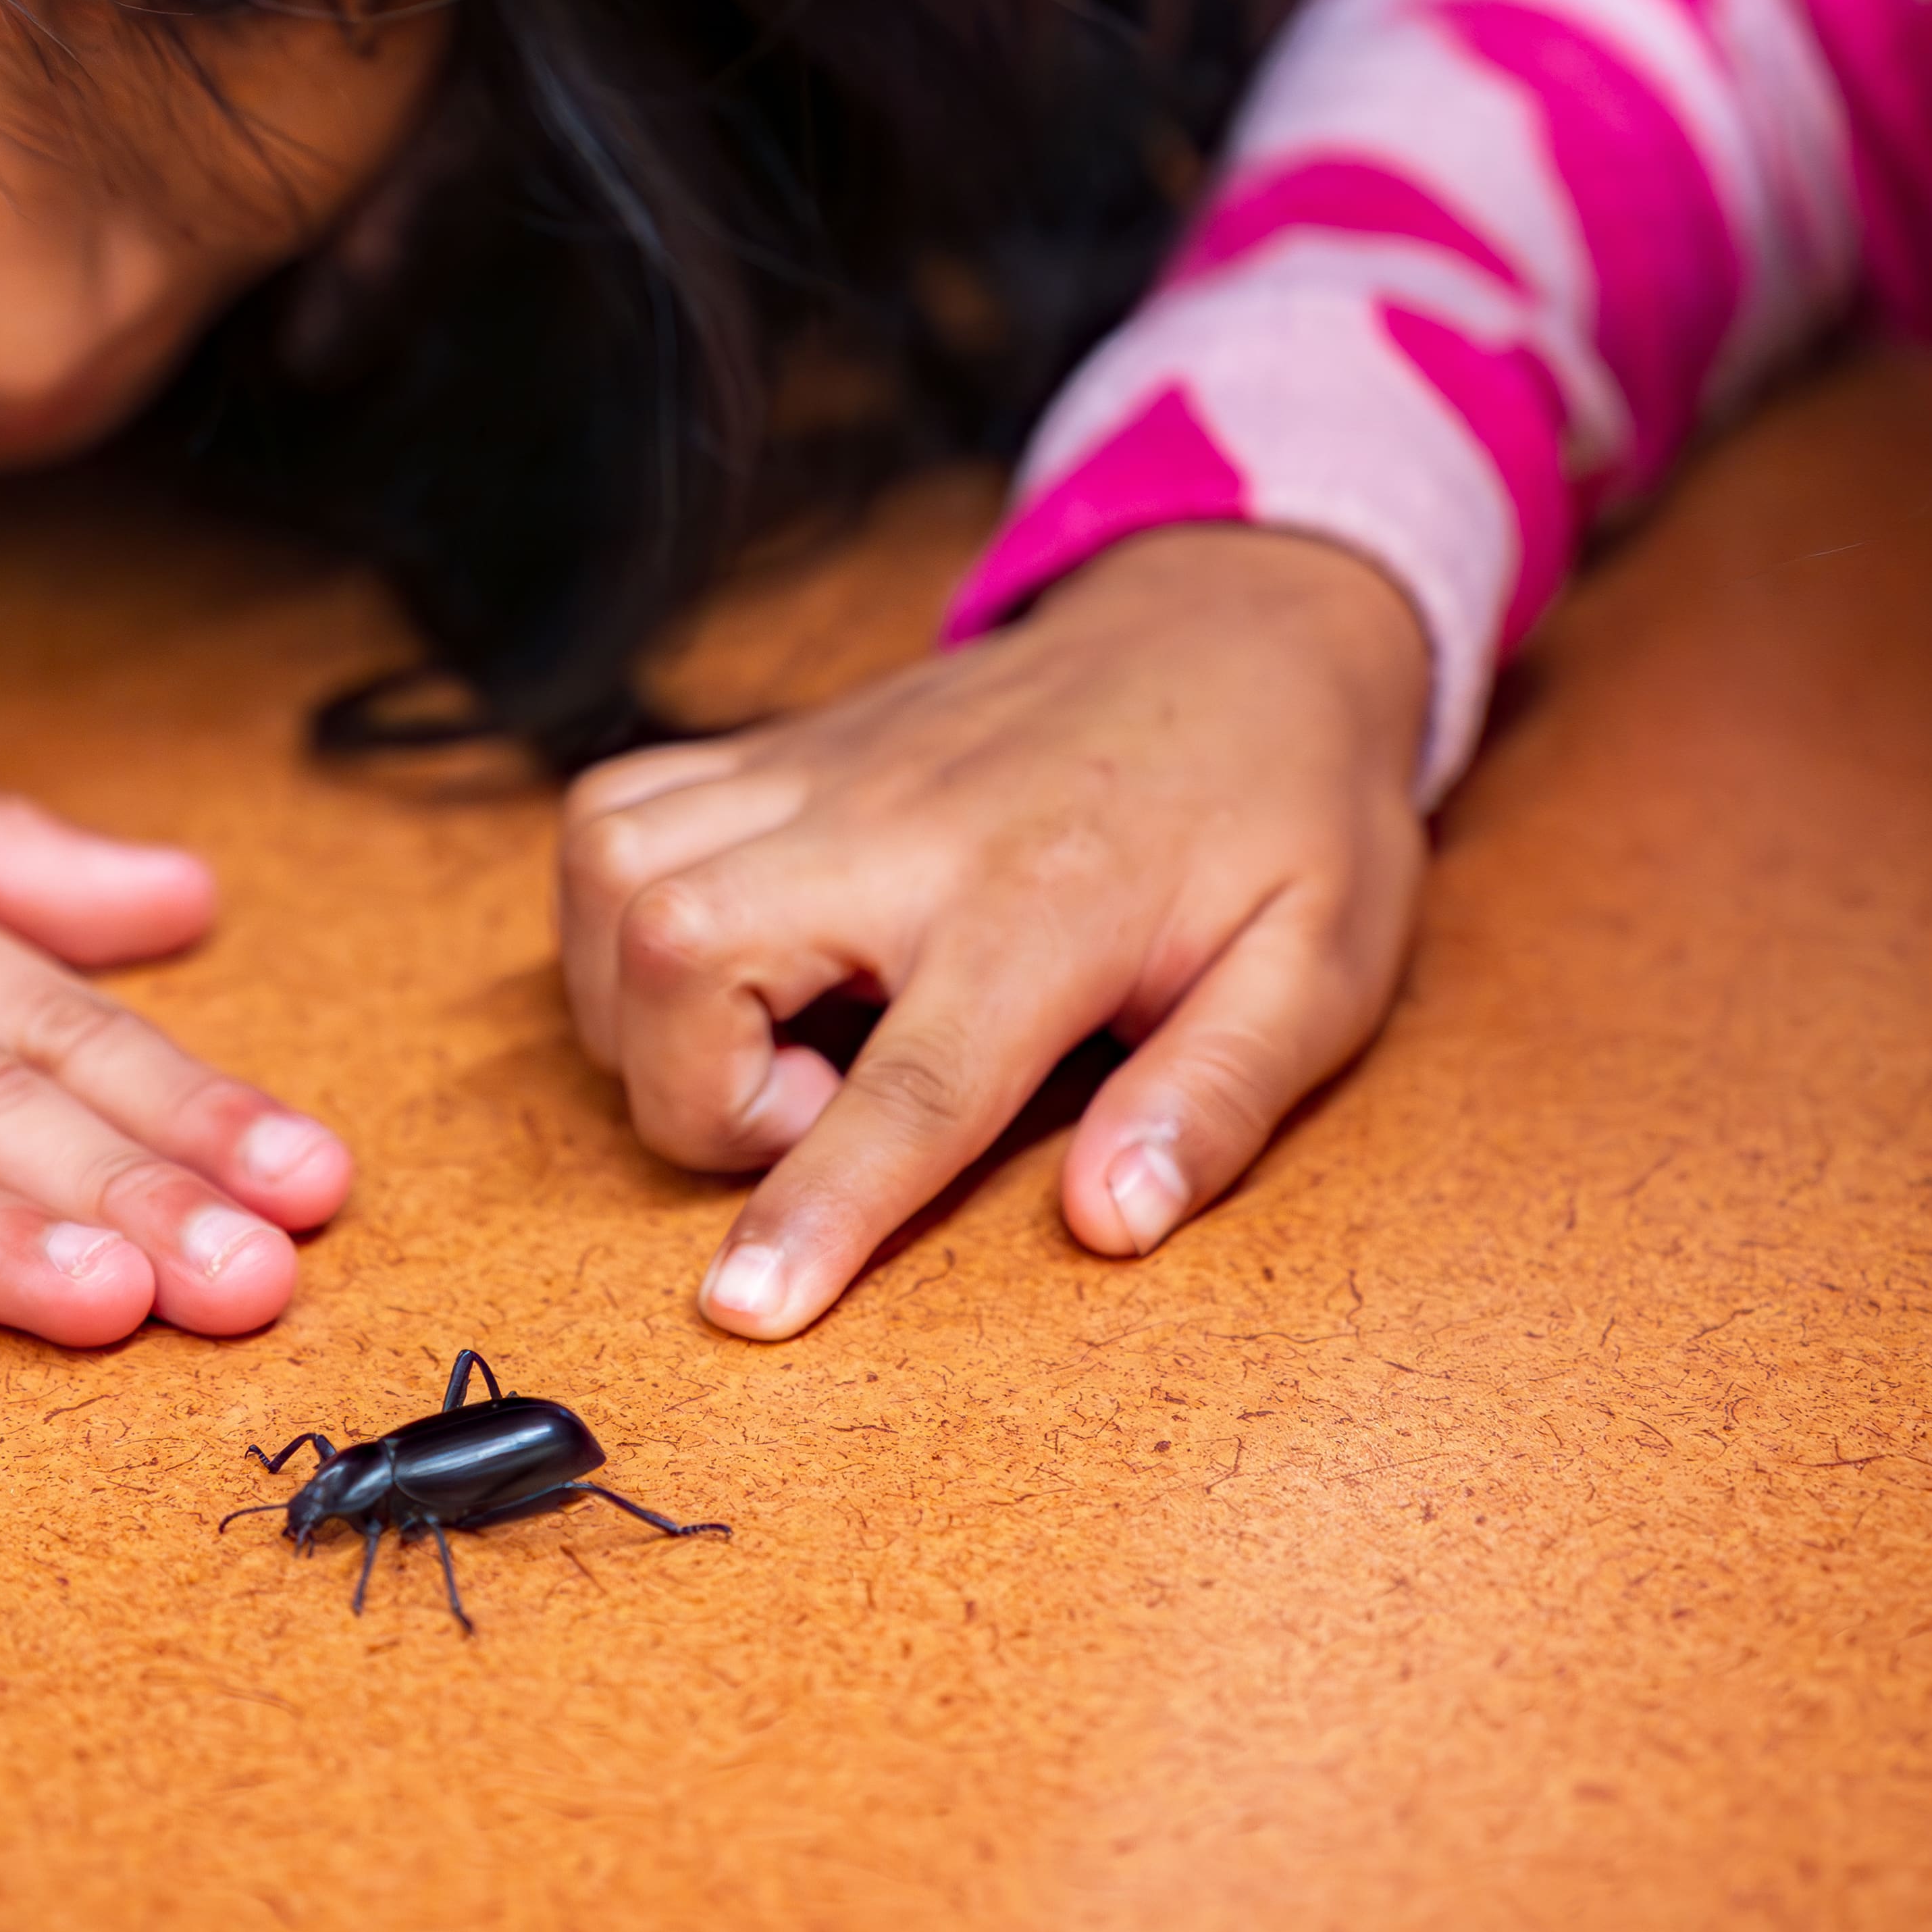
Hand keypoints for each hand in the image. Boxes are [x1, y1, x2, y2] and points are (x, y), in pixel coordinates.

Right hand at [556, 522, 1434, 1338]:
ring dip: (641, 1001)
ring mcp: (824, 775)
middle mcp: (902, 830)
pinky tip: (724, 955)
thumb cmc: (1284, 806)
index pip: (910, 1085)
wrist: (1238, 624)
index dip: (820, 1207)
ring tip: (767, 1037)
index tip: (743, 1307)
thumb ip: (1214, 1099)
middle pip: (683, 951)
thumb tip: (1112, 1220)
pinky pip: (614, 811)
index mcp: (1046, 907)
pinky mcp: (781, 749)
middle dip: (697, 1095)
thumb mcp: (1318, 968)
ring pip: (613, 871)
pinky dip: (616, 905)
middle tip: (822, 1108)